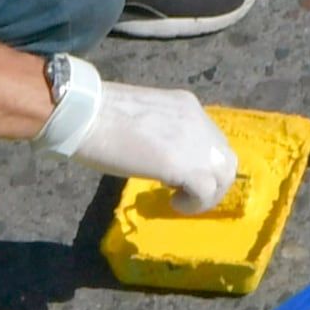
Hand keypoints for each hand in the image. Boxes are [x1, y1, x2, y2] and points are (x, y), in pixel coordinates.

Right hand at [71, 78, 237, 210]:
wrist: (85, 114)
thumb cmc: (96, 114)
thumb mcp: (140, 118)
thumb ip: (158, 132)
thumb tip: (156, 153)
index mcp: (186, 105)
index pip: (210, 136)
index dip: (200, 158)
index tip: (179, 173)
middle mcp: (199, 120)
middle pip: (225, 156)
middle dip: (212, 179)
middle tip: (187, 192)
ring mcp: (196, 142)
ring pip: (224, 174)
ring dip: (207, 194)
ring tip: (181, 201)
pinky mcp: (187, 166)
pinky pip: (206, 191)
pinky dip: (195, 203)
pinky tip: (174, 204)